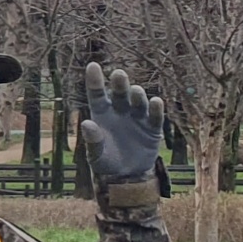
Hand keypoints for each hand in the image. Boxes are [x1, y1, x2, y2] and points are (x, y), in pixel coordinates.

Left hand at [81, 62, 165, 185]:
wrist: (127, 176)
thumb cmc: (106, 162)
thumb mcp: (96, 154)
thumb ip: (92, 140)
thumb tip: (86, 123)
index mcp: (102, 114)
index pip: (97, 95)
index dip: (95, 80)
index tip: (93, 65)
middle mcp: (120, 111)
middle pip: (119, 94)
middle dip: (120, 84)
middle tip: (118, 74)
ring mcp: (137, 118)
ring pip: (138, 102)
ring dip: (138, 96)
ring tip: (136, 92)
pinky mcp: (152, 128)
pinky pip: (155, 117)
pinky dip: (156, 110)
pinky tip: (156, 102)